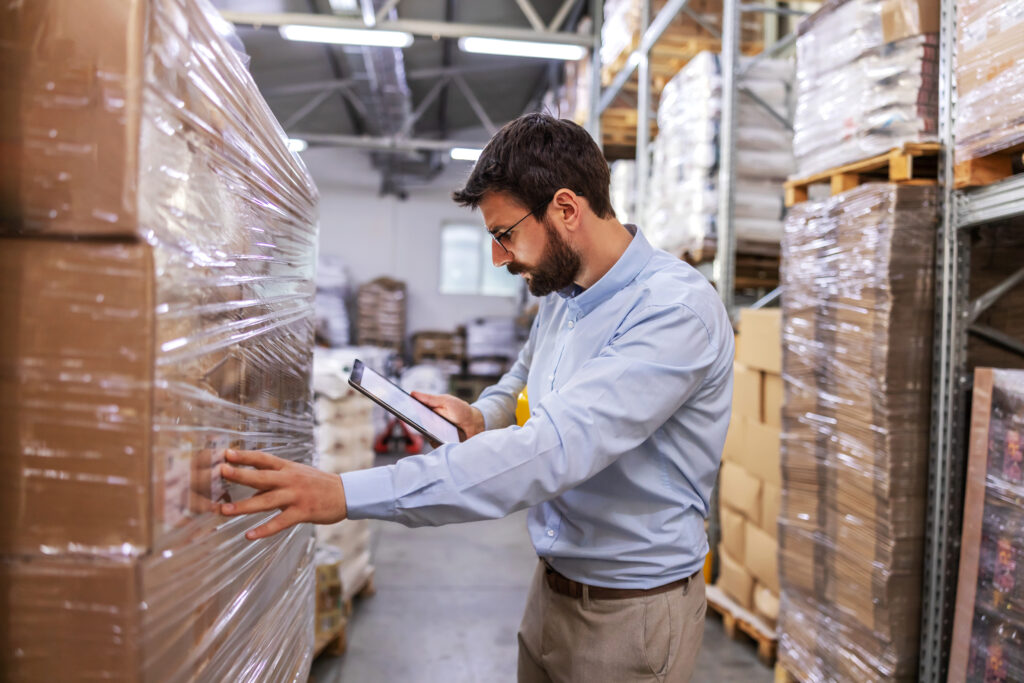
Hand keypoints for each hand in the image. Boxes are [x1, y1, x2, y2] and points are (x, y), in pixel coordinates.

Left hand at [218, 450, 346, 539]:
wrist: (345, 493)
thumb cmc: (317, 483)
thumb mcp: (296, 474)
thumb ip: (274, 479)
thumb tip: (251, 485)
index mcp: (288, 467)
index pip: (263, 458)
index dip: (245, 456)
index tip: (226, 453)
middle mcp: (290, 479)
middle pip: (261, 476)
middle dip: (240, 474)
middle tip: (220, 472)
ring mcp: (296, 496)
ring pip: (266, 500)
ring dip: (244, 506)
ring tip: (224, 510)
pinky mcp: (303, 512)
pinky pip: (280, 522)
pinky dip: (264, 529)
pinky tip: (249, 535)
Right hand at [411, 391, 485, 440]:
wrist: (474, 423)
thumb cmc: (460, 410)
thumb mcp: (445, 401)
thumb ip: (429, 399)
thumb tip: (413, 393)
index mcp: (427, 411)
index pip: (412, 411)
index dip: (404, 409)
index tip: (398, 406)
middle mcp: (427, 423)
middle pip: (416, 424)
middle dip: (414, 420)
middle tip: (416, 417)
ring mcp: (433, 434)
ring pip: (425, 434)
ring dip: (428, 430)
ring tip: (436, 425)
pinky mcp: (440, 443)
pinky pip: (434, 443)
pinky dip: (438, 439)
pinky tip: (444, 436)